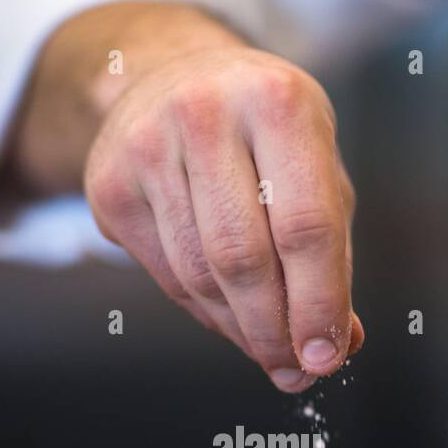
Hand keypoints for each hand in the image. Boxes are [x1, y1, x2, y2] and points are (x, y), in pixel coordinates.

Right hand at [85, 37, 361, 390]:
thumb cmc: (263, 134)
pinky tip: (229, 315)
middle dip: (274, 329)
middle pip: (243, 258)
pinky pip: (165, 276)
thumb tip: (338, 344)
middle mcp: (205, 113)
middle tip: (295, 368)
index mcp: (277, 101)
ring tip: (268, 348)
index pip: (304, 226)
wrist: (170, 79)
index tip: (326, 357)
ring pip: (198, 276)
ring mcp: (146, 146)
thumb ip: (333, 255)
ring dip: (240, 329)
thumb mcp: (315, 169)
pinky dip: (204, 311)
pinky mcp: (109, 185)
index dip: (318, 303)